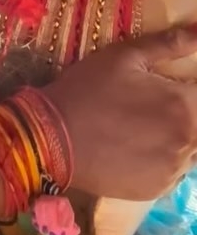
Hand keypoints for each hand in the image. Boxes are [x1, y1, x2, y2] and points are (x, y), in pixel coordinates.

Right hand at [44, 29, 196, 199]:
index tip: (170, 89)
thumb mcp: (123, 56)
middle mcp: (187, 141)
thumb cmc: (87, 89)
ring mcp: (174, 170)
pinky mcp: (158, 189)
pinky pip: (174, 171)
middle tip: (151, 106)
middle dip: (185, 112)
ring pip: (191, 150)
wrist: (52, 138)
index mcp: (183, 105)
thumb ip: (168, 45)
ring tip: (144, 127)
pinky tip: (138, 147)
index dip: (190, 90)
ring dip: (179, 137)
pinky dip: (164, 159)